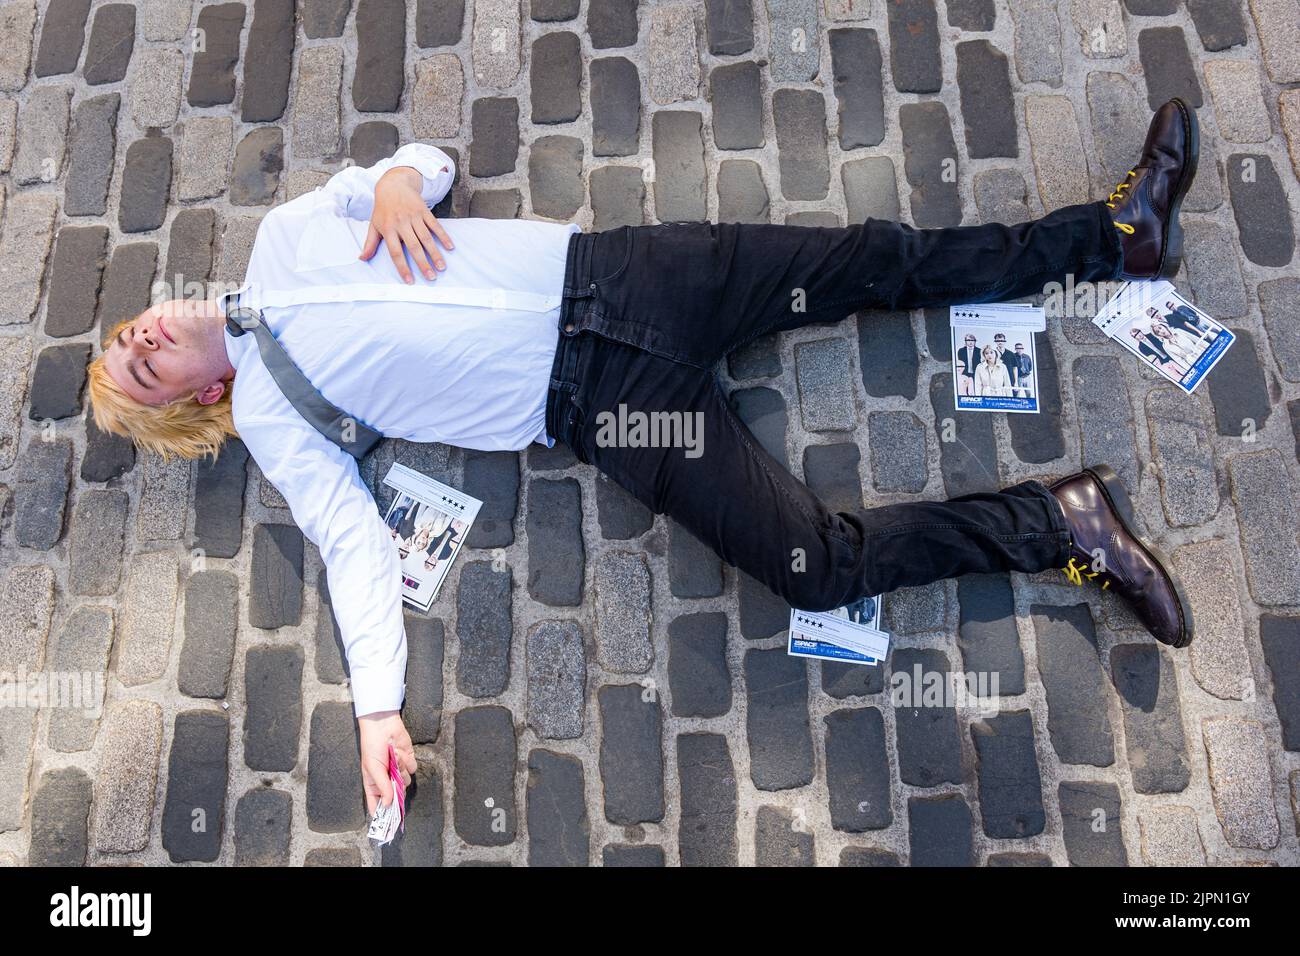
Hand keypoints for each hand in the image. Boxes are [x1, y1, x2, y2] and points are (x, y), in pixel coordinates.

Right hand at [358, 710, 416, 816]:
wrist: (383, 725)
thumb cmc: (372, 746)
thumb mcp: (372, 768)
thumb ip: (382, 787)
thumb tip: (388, 804)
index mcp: (373, 784)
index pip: (378, 804)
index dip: (383, 813)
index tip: (388, 823)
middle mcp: (386, 780)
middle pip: (395, 796)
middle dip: (396, 790)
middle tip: (393, 781)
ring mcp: (398, 770)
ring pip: (406, 781)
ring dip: (400, 770)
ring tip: (393, 757)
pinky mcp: (408, 761)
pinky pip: (412, 768)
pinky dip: (407, 761)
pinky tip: (400, 751)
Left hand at [362, 165, 453, 283]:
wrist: (393, 185)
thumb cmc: (382, 209)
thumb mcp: (374, 224)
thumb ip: (370, 243)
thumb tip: (362, 259)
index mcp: (388, 229)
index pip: (395, 252)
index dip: (402, 267)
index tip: (410, 281)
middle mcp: (401, 223)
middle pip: (414, 247)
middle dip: (423, 264)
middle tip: (431, 278)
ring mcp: (414, 217)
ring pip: (426, 238)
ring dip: (435, 253)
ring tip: (441, 267)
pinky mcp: (424, 211)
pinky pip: (435, 225)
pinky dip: (443, 236)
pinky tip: (450, 247)